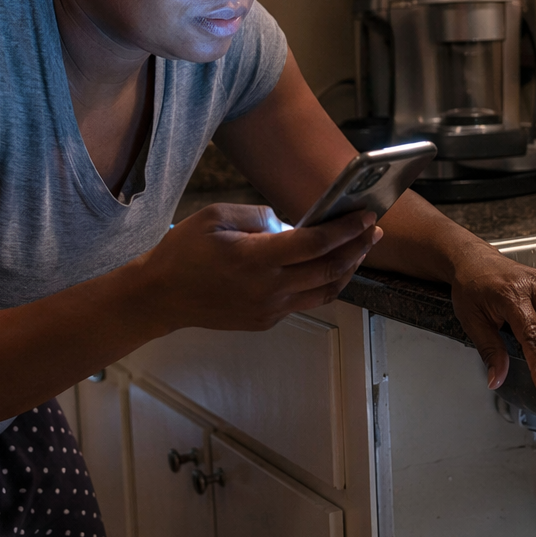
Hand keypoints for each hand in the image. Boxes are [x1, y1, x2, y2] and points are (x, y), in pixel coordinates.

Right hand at [136, 204, 381, 331]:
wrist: (161, 297)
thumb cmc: (183, 252)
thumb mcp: (216, 216)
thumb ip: (259, 216)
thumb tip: (291, 224)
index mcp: (255, 258)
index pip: (314, 243)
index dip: (345, 229)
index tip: (366, 216)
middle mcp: (268, 288)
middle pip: (328, 269)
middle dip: (357, 248)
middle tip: (374, 231)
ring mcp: (269, 309)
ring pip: (325, 291)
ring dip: (347, 270)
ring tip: (360, 250)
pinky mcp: (266, 320)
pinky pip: (305, 301)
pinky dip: (324, 284)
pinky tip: (330, 268)